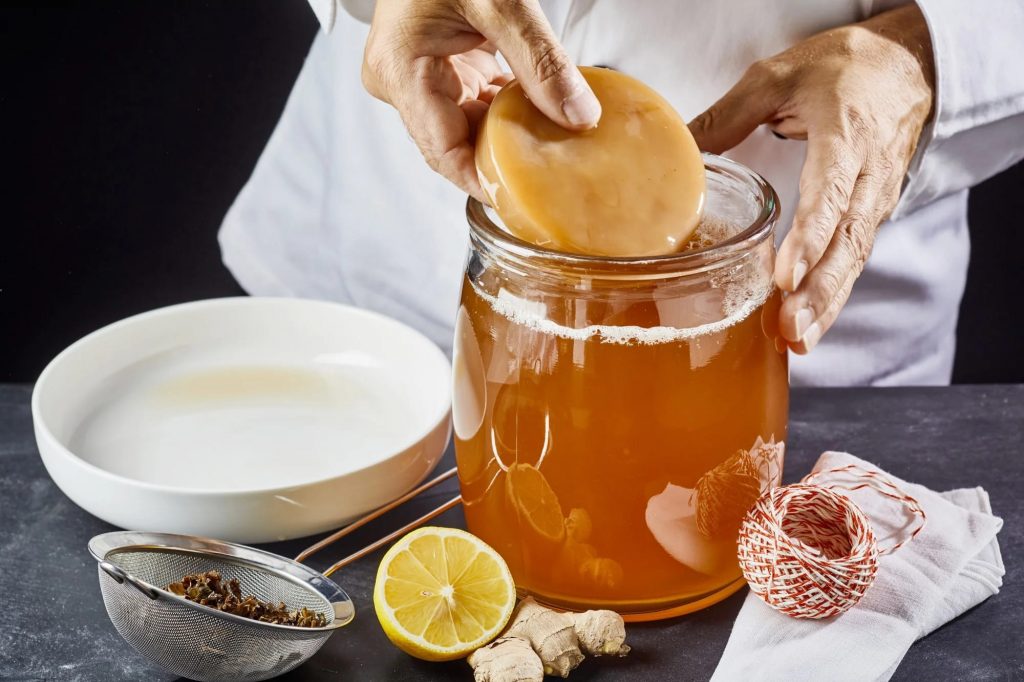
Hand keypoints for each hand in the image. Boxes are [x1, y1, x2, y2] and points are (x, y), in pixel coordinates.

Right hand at [362, 0, 601, 200]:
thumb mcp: (499, 1)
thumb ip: (541, 63)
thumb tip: (578, 118)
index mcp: (400, 72)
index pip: (443, 153)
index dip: (486, 181)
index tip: (529, 201)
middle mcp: (399, 82)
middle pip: (455, 144)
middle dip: (505, 158)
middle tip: (555, 179)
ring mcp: (415, 76)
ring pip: (466, 126)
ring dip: (509, 134)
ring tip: (554, 149)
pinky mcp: (434, 66)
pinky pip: (471, 102)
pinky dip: (505, 109)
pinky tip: (539, 114)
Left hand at [689, 5, 934, 352]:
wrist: (907, 66)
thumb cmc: (843, 69)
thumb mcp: (780, 75)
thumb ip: (730, 114)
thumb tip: (679, 150)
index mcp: (846, 136)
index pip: (830, 193)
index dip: (809, 237)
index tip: (785, 276)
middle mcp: (867, 175)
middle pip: (846, 242)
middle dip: (818, 291)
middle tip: (787, 329)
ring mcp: (873, 200)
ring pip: (853, 259)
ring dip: (825, 304)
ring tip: (794, 343)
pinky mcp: (868, 216)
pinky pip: (851, 261)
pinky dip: (831, 297)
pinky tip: (806, 330)